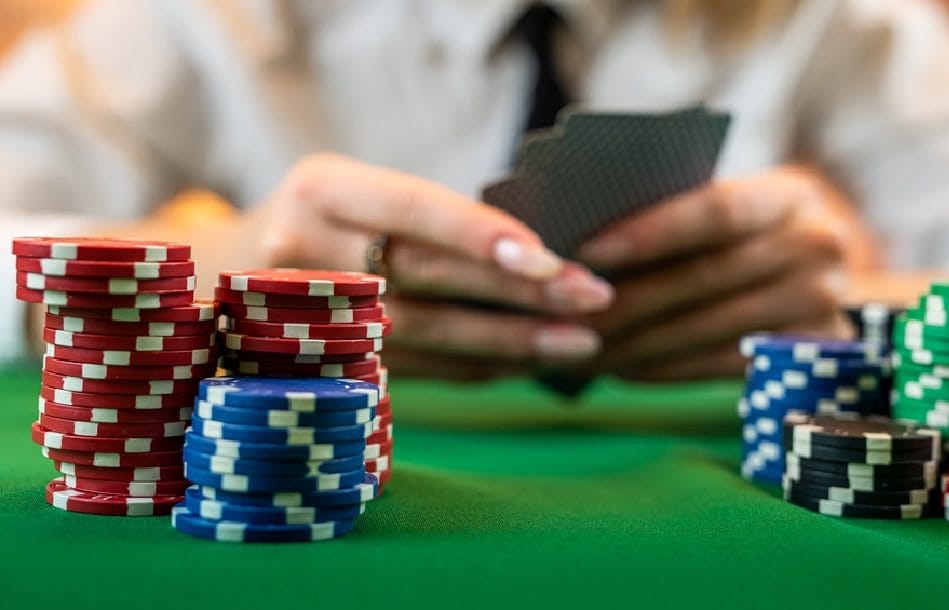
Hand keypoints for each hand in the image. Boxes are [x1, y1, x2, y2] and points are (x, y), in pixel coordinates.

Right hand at [247, 154, 613, 379]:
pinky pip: (416, 369)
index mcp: (322, 187)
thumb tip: (537, 251)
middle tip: (594, 299)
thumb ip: (422, 216)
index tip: (549, 257)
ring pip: (427, 334)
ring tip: (580, 342)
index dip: (480, 234)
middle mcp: (306, 248)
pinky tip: (526, 361)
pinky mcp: (320, 363)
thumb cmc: (316, 222)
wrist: (215, 278)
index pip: (412, 208)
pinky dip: (476, 365)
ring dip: (510, 341)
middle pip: (427, 278)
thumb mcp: (351, 191)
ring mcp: (305, 315)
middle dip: (518, 292)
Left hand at [576, 166, 854, 381]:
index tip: (586, 252)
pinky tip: (619, 367)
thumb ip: (680, 212)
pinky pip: (720, 366)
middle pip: (703, 279)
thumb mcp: (740, 204)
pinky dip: (663, 369)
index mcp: (790, 195)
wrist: (838, 272)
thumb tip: (585, 245)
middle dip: (625, 301)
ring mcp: (820, 307)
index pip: (715, 211)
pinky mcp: (810, 356)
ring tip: (578, 346)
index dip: (650, 233)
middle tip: (562, 315)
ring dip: (634, 344)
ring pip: (706, 330)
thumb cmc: (759, 230)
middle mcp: (816, 248)